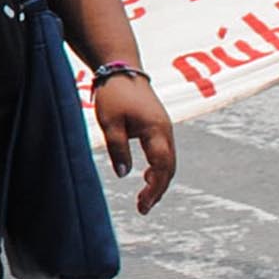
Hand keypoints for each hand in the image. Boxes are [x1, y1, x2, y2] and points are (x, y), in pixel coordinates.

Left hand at [94, 73, 178, 213]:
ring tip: (145, 200)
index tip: (142, 204)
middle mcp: (166, 130)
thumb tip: (124, 175)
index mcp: (156, 130)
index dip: (155, 188)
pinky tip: (148, 177)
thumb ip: (117, 148)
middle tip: (143, 208)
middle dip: (158, 189)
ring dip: (159, 180)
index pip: (162, 166)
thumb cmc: (114, 94)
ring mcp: (164, 128)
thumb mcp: (109, 122)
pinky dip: (159, 168)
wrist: (121, 69)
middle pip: (169, 167)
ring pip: (168, 161)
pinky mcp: (159, 126)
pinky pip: (164, 152)